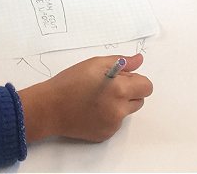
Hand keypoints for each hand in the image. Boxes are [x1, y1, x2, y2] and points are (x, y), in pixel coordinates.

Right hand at [20, 54, 151, 141]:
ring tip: (97, 99)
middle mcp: (119, 110)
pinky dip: (108, 116)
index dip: (136, 80)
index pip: (147, 86)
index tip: (123, 78)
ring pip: (127, 112)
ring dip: (119, 104)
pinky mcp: (105, 135)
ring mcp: (113, 125)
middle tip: (108, 87)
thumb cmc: (70, 82)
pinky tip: (92, 110)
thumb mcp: (95, 64)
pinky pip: (115, 123)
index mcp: (119, 90)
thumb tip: (139, 61)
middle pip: (139, 100)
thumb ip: (121, 62)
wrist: (49, 108)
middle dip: (129, 92)